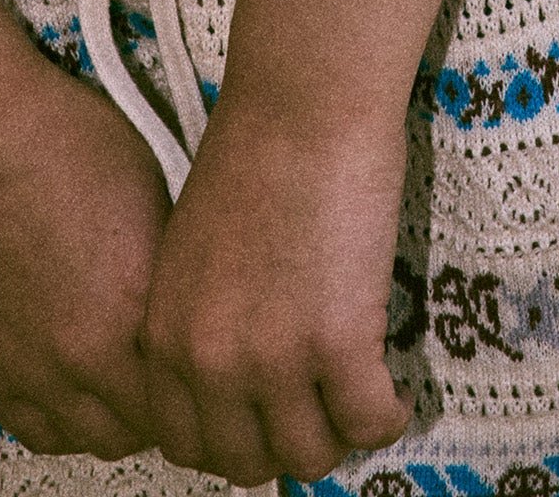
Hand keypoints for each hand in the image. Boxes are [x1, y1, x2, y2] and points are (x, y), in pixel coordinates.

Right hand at [0, 51, 171, 458]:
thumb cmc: (67, 142)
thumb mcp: (156, 197)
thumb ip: (174, 274)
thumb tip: (195, 312)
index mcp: (134, 313)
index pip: (189, 392)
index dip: (201, 377)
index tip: (208, 362)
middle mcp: (80, 357)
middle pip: (144, 428)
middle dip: (164, 406)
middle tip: (172, 374)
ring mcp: (26, 371)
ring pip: (90, 439)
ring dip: (114, 417)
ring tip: (126, 380)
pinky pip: (34, 430)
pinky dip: (63, 420)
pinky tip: (79, 387)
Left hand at [137, 90, 411, 487]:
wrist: (305, 97)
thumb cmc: (258, 149)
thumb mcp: (194, 251)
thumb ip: (203, 320)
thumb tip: (239, 374)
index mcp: (164, 337)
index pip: (184, 443)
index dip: (233, 439)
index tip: (266, 422)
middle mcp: (207, 362)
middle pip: (246, 462)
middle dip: (287, 445)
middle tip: (321, 412)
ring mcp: (271, 360)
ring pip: (310, 454)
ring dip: (340, 435)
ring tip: (361, 399)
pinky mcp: (337, 344)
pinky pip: (369, 423)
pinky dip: (387, 416)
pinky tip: (395, 390)